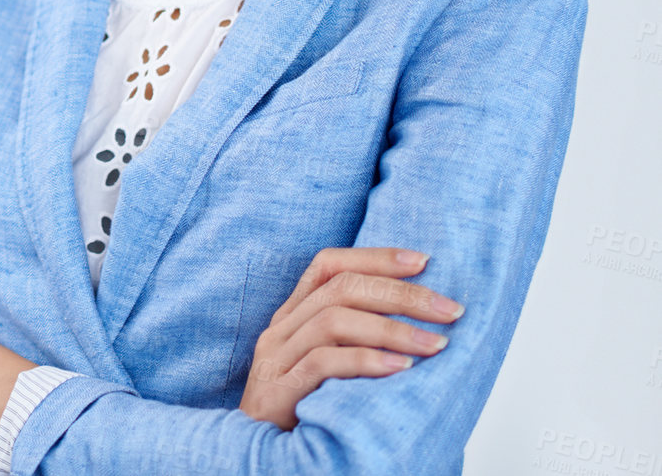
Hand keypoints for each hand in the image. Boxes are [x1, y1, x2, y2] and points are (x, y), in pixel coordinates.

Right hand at [238, 247, 464, 430]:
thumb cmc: (308, 412)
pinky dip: (367, 361)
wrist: (263, 461)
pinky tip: (402, 369)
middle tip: (450, 309)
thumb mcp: (333, 369)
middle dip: (401, 294)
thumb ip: (359, 342)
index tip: (425, 261)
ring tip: (436, 344)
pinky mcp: (278, 389)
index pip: (329, 265)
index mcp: (294, 316)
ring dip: (393, 329)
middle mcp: (282, 328)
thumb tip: (425, 325)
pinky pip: (323, 363)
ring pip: (334, 320)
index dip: (375, 257)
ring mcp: (277, 357)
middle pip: (341, 288)